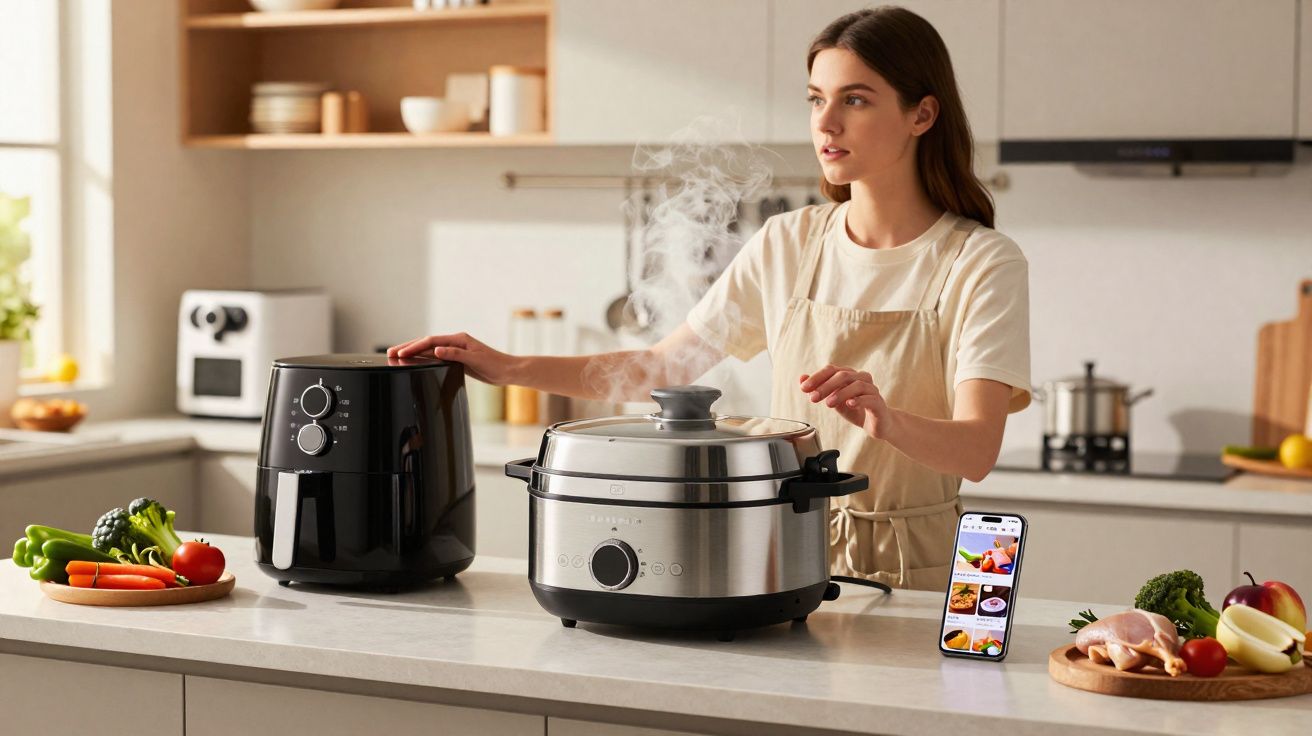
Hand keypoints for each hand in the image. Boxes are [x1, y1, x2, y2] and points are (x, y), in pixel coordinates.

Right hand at [387, 333, 516, 385]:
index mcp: (459, 339)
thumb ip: (455, 354)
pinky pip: (435, 358)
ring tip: (396, 356)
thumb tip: (436, 350)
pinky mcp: (457, 359)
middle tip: (390, 352)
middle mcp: (455, 343)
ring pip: (429, 350)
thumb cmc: (495, 364)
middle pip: (426, 343)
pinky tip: (415, 363)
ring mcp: (456, 351)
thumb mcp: (475, 359)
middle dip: (408, 347)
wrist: (508, 371)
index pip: (431, 341)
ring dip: (413, 353)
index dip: (414, 346)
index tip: (400, 353)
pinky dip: (423, 359)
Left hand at [799, 364, 894, 439]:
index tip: (804, 388)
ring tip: (828, 404)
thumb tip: (801, 378)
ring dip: (840, 393)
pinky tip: (849, 404)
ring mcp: (872, 389)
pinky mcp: (879, 403)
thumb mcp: (833, 399)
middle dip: (826, 386)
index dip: (817, 377)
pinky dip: (858, 400)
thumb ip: (819, 389)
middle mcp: (862, 378)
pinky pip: (869, 398)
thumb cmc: (855, 409)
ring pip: (857, 385)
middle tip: (813, 398)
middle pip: (843, 375)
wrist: (877, 424)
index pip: (832, 370)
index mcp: (849, 375)